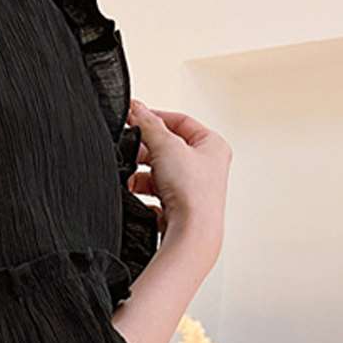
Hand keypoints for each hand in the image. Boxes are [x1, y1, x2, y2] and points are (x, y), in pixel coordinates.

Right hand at [126, 100, 232, 273]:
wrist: (192, 233)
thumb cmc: (193, 193)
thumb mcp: (166, 146)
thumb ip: (148, 124)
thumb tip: (136, 108)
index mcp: (213, 145)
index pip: (180, 121)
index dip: (155, 118)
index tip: (134, 118)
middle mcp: (206, 167)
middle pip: (167, 148)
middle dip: (145, 152)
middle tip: (129, 152)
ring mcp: (193, 189)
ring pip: (159, 173)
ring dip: (141, 176)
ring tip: (130, 179)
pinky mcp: (179, 209)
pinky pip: (155, 196)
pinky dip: (143, 195)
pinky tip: (135, 197)